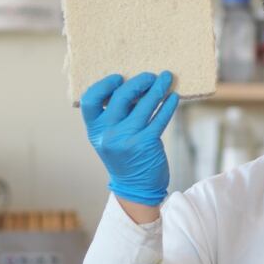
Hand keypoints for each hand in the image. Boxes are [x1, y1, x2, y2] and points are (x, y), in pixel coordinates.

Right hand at [80, 71, 179, 205]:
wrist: (136, 188)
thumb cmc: (125, 156)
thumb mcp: (110, 138)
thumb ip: (115, 116)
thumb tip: (135, 85)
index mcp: (94, 130)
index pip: (90, 100)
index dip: (104, 85)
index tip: (119, 77)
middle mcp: (107, 134)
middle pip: (120, 97)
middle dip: (138, 82)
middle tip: (151, 76)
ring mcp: (126, 139)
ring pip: (144, 105)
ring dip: (158, 88)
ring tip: (167, 78)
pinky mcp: (146, 143)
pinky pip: (159, 118)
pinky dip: (168, 105)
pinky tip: (174, 97)